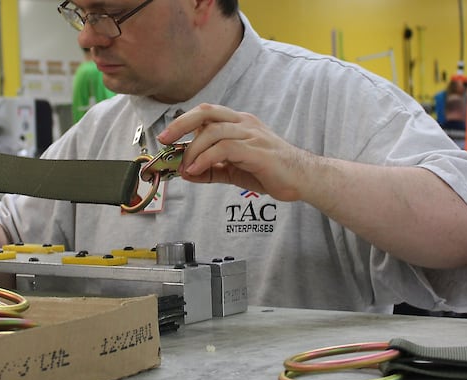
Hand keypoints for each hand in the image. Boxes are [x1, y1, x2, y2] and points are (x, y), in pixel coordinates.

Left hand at [158, 103, 313, 201]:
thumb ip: (210, 170)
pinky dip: (205, 159)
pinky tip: (196, 171)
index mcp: (238, 123)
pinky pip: (224, 149)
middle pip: (206, 113)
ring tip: (185, 168)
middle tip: (164, 140)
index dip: (182, 123)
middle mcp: (243, 123)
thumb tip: (185, 173)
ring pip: (213, 132)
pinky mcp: (256, 150)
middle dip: (180, 125)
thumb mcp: (233, 170)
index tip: (165, 138)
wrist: (302, 179)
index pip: (205, 114)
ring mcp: (251, 134)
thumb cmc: (269, 171)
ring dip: (192, 150)